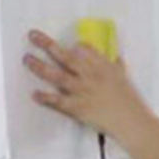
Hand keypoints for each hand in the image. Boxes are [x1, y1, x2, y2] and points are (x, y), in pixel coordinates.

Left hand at [23, 29, 150, 139]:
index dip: (74, 46)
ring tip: (27, 59)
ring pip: (56, 75)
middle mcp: (90, 75)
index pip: (84, 48)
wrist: (131, 121)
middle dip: (47, 44)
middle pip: (65, 56)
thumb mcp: (124, 77)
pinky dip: (45, 97)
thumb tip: (114, 57)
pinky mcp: (77, 107)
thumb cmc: (130, 101)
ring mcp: (82, 90)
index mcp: (102, 65)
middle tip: (33, 36)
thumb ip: (115, 65)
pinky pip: (57, 100)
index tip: (69, 45)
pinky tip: (35, 94)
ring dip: (39, 66)